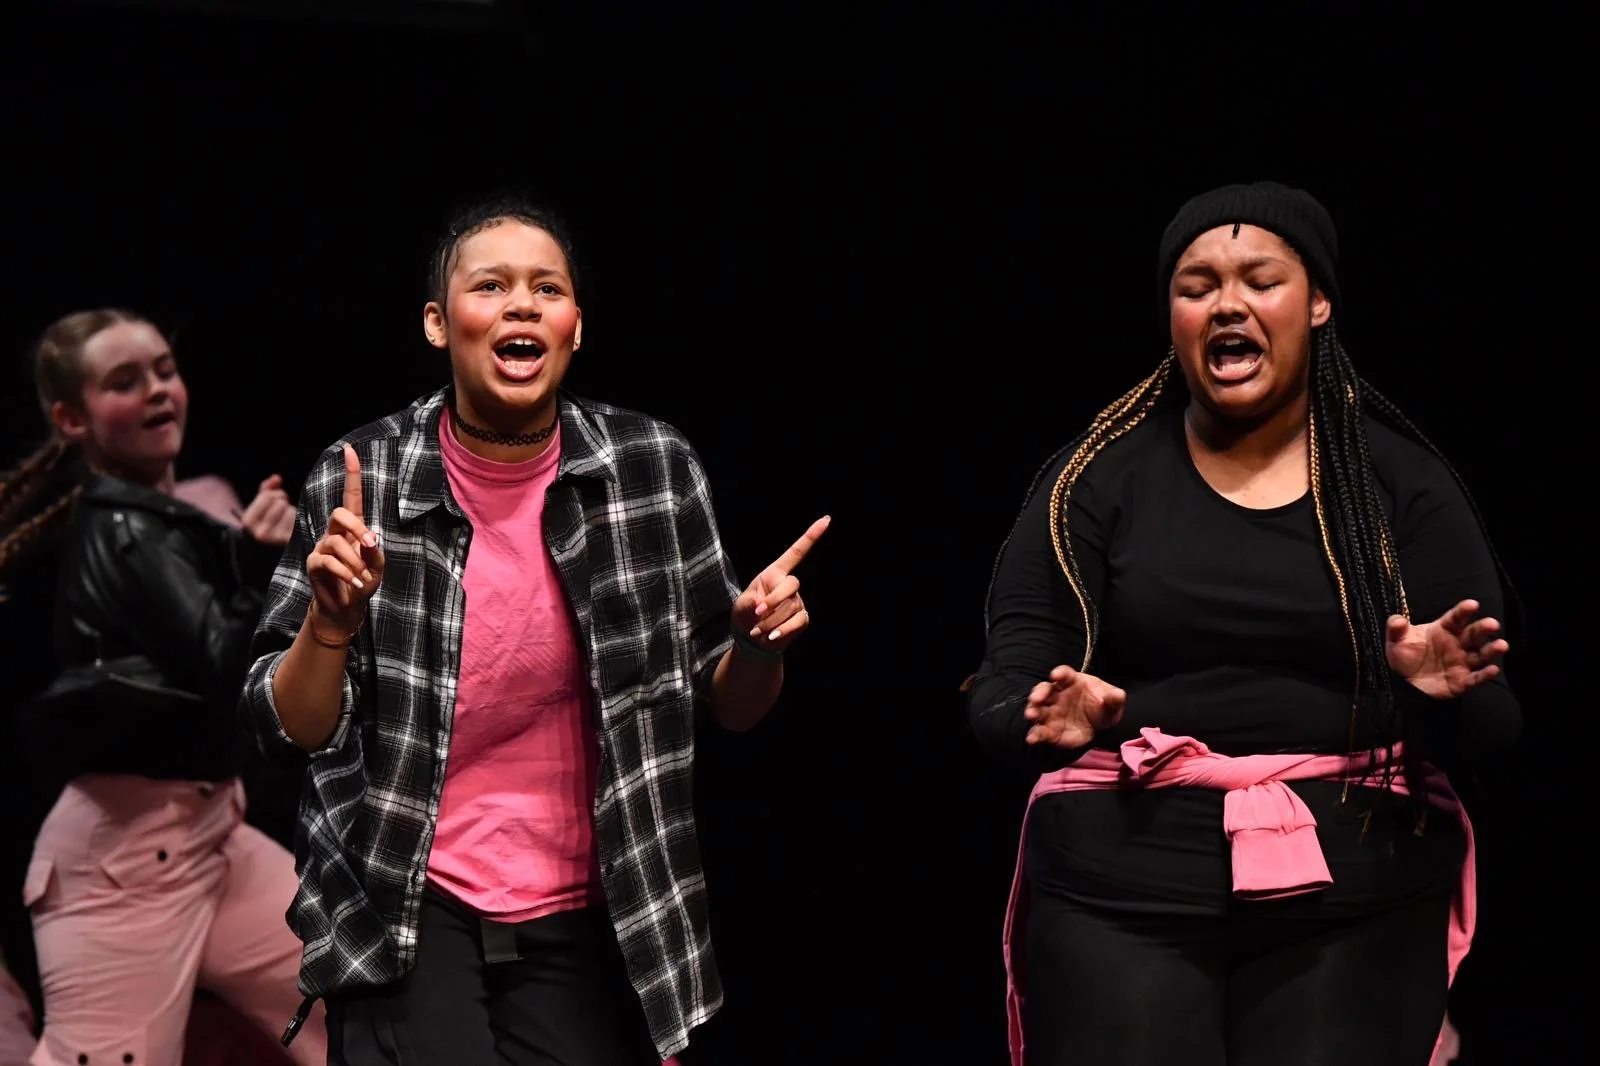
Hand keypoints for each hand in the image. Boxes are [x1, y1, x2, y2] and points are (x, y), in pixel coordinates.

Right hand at [239, 474, 296, 546]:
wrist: (276, 549)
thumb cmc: (268, 521)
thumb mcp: (261, 506)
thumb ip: (266, 489)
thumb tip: (276, 478)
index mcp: (248, 522)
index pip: (267, 496)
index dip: (272, 494)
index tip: (273, 500)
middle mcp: (259, 533)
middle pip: (279, 501)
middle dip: (282, 501)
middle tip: (281, 508)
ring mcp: (275, 539)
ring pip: (289, 510)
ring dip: (290, 510)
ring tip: (286, 518)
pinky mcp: (288, 542)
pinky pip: (297, 520)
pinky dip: (297, 519)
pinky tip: (293, 525)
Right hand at [304, 445, 385, 640]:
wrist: (347, 609)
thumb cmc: (364, 583)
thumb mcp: (377, 568)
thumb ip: (375, 552)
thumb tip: (369, 537)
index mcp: (353, 528)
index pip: (351, 496)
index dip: (351, 473)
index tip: (350, 450)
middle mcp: (335, 532)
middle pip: (340, 512)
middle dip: (356, 525)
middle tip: (369, 542)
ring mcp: (322, 547)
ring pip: (337, 542)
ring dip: (355, 561)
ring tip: (362, 577)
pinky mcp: (314, 563)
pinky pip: (328, 561)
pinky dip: (346, 573)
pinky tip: (355, 583)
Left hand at [731, 515, 830, 654]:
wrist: (752, 640)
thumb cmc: (745, 615)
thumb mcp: (742, 605)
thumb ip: (752, 602)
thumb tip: (765, 609)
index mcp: (774, 573)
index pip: (796, 552)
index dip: (811, 536)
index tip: (826, 520)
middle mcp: (789, 584)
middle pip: (792, 584)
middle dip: (773, 600)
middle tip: (757, 613)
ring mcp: (798, 601)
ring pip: (791, 607)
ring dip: (771, 621)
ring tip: (756, 630)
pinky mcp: (802, 618)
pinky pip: (797, 621)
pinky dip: (782, 630)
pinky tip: (770, 636)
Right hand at [1023, 665, 1125, 748]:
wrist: (1098, 725)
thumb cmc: (1103, 707)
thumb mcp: (1113, 703)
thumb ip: (1114, 699)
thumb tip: (1118, 695)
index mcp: (1073, 682)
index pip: (1064, 674)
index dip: (1060, 674)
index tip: (1056, 675)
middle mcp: (1058, 695)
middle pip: (1044, 690)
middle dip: (1038, 693)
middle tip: (1036, 699)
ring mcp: (1052, 712)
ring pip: (1038, 709)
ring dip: (1033, 711)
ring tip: (1031, 715)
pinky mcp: (1050, 729)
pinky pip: (1041, 731)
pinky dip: (1035, 734)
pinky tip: (1032, 739)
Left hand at [1386, 599, 1507, 698]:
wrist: (1403, 684)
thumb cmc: (1404, 657)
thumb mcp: (1395, 641)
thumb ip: (1395, 629)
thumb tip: (1397, 620)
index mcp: (1443, 629)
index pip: (1455, 618)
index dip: (1463, 611)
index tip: (1473, 604)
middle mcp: (1456, 644)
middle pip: (1472, 634)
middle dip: (1483, 629)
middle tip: (1492, 624)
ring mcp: (1461, 662)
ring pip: (1480, 655)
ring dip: (1491, 650)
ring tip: (1501, 645)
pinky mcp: (1462, 681)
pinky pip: (1476, 677)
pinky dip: (1485, 674)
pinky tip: (1493, 669)